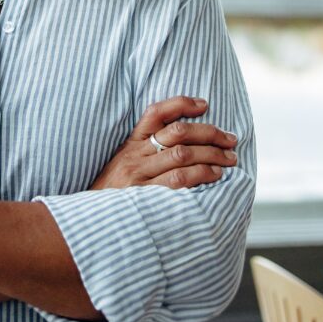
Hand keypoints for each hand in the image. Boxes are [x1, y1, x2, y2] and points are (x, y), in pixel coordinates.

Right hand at [89, 95, 238, 189]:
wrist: (92, 217)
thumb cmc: (114, 191)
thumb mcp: (123, 163)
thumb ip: (146, 151)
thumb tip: (186, 142)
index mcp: (131, 143)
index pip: (155, 113)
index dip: (181, 104)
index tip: (204, 104)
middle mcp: (135, 155)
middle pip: (177, 132)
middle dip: (209, 133)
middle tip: (230, 140)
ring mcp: (139, 174)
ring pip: (182, 154)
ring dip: (211, 155)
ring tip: (229, 159)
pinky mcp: (145, 194)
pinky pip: (178, 179)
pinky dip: (201, 174)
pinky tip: (215, 175)